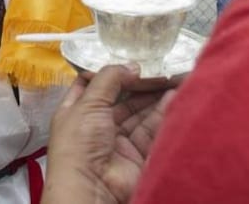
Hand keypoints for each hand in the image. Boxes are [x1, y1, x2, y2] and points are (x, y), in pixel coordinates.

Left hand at [44, 66, 176, 203]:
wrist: (92, 188)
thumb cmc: (79, 144)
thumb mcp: (88, 103)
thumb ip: (109, 80)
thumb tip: (131, 66)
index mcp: (76, 112)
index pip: (91, 87)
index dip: (108, 74)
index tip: (128, 61)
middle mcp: (96, 126)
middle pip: (121, 100)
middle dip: (139, 85)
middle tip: (159, 69)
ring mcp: (117, 143)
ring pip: (138, 115)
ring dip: (154, 98)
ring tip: (172, 79)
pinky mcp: (137, 156)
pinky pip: (151, 132)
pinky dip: (162, 115)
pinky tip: (173, 98)